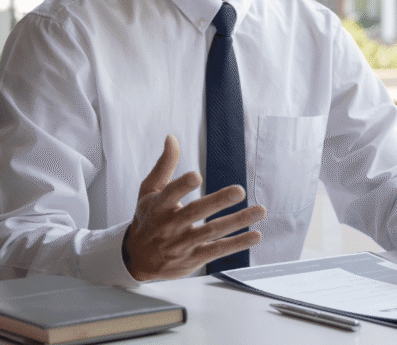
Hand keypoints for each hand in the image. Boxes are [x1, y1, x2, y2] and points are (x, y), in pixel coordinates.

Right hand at [122, 135, 266, 280]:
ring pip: (212, 231)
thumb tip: (171, 138)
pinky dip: (238, 244)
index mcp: (158, 206)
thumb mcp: (149, 191)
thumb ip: (164, 166)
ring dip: (238, 221)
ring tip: (260, 210)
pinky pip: (218, 250)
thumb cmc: (147, 218)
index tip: (196, 176)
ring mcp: (183, 244)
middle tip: (239, 191)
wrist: (136, 260)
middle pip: (195, 212)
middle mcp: (170, 226)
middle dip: (217, 202)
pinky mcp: (194, 258)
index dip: (182, 186)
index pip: (169, 194)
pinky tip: (256, 235)